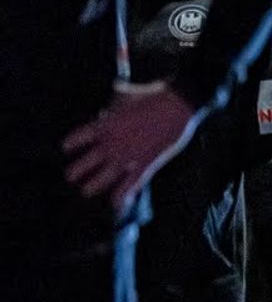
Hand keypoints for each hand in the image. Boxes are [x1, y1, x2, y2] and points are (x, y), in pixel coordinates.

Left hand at [63, 82, 197, 215]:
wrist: (175, 104)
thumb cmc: (151, 95)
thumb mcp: (123, 96)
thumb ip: (112, 106)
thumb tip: (105, 112)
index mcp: (105, 125)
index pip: (80, 137)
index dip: (71, 143)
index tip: (66, 148)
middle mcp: (112, 143)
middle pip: (87, 161)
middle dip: (78, 170)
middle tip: (71, 177)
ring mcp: (128, 156)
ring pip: (105, 176)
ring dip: (94, 186)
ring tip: (86, 191)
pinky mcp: (146, 164)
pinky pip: (132, 184)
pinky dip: (123, 195)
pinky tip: (116, 206)